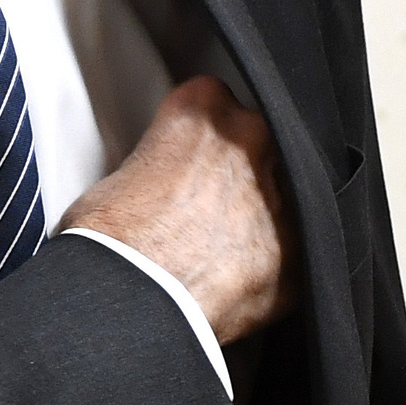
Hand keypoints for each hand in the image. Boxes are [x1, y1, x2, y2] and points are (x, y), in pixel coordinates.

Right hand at [62, 75, 292, 341]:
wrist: (131, 303)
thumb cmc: (109, 241)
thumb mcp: (117, 173)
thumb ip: (162, 159)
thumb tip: (167, 180)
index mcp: (205, 111)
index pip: (215, 100)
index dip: (201, 134)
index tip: (190, 156)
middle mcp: (254, 145)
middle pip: (258, 146)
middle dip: (237, 173)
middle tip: (202, 208)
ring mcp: (282, 200)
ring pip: (281, 201)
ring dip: (256, 219)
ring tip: (213, 252)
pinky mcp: (296, 257)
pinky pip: (287, 256)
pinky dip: (265, 268)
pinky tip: (229, 283)